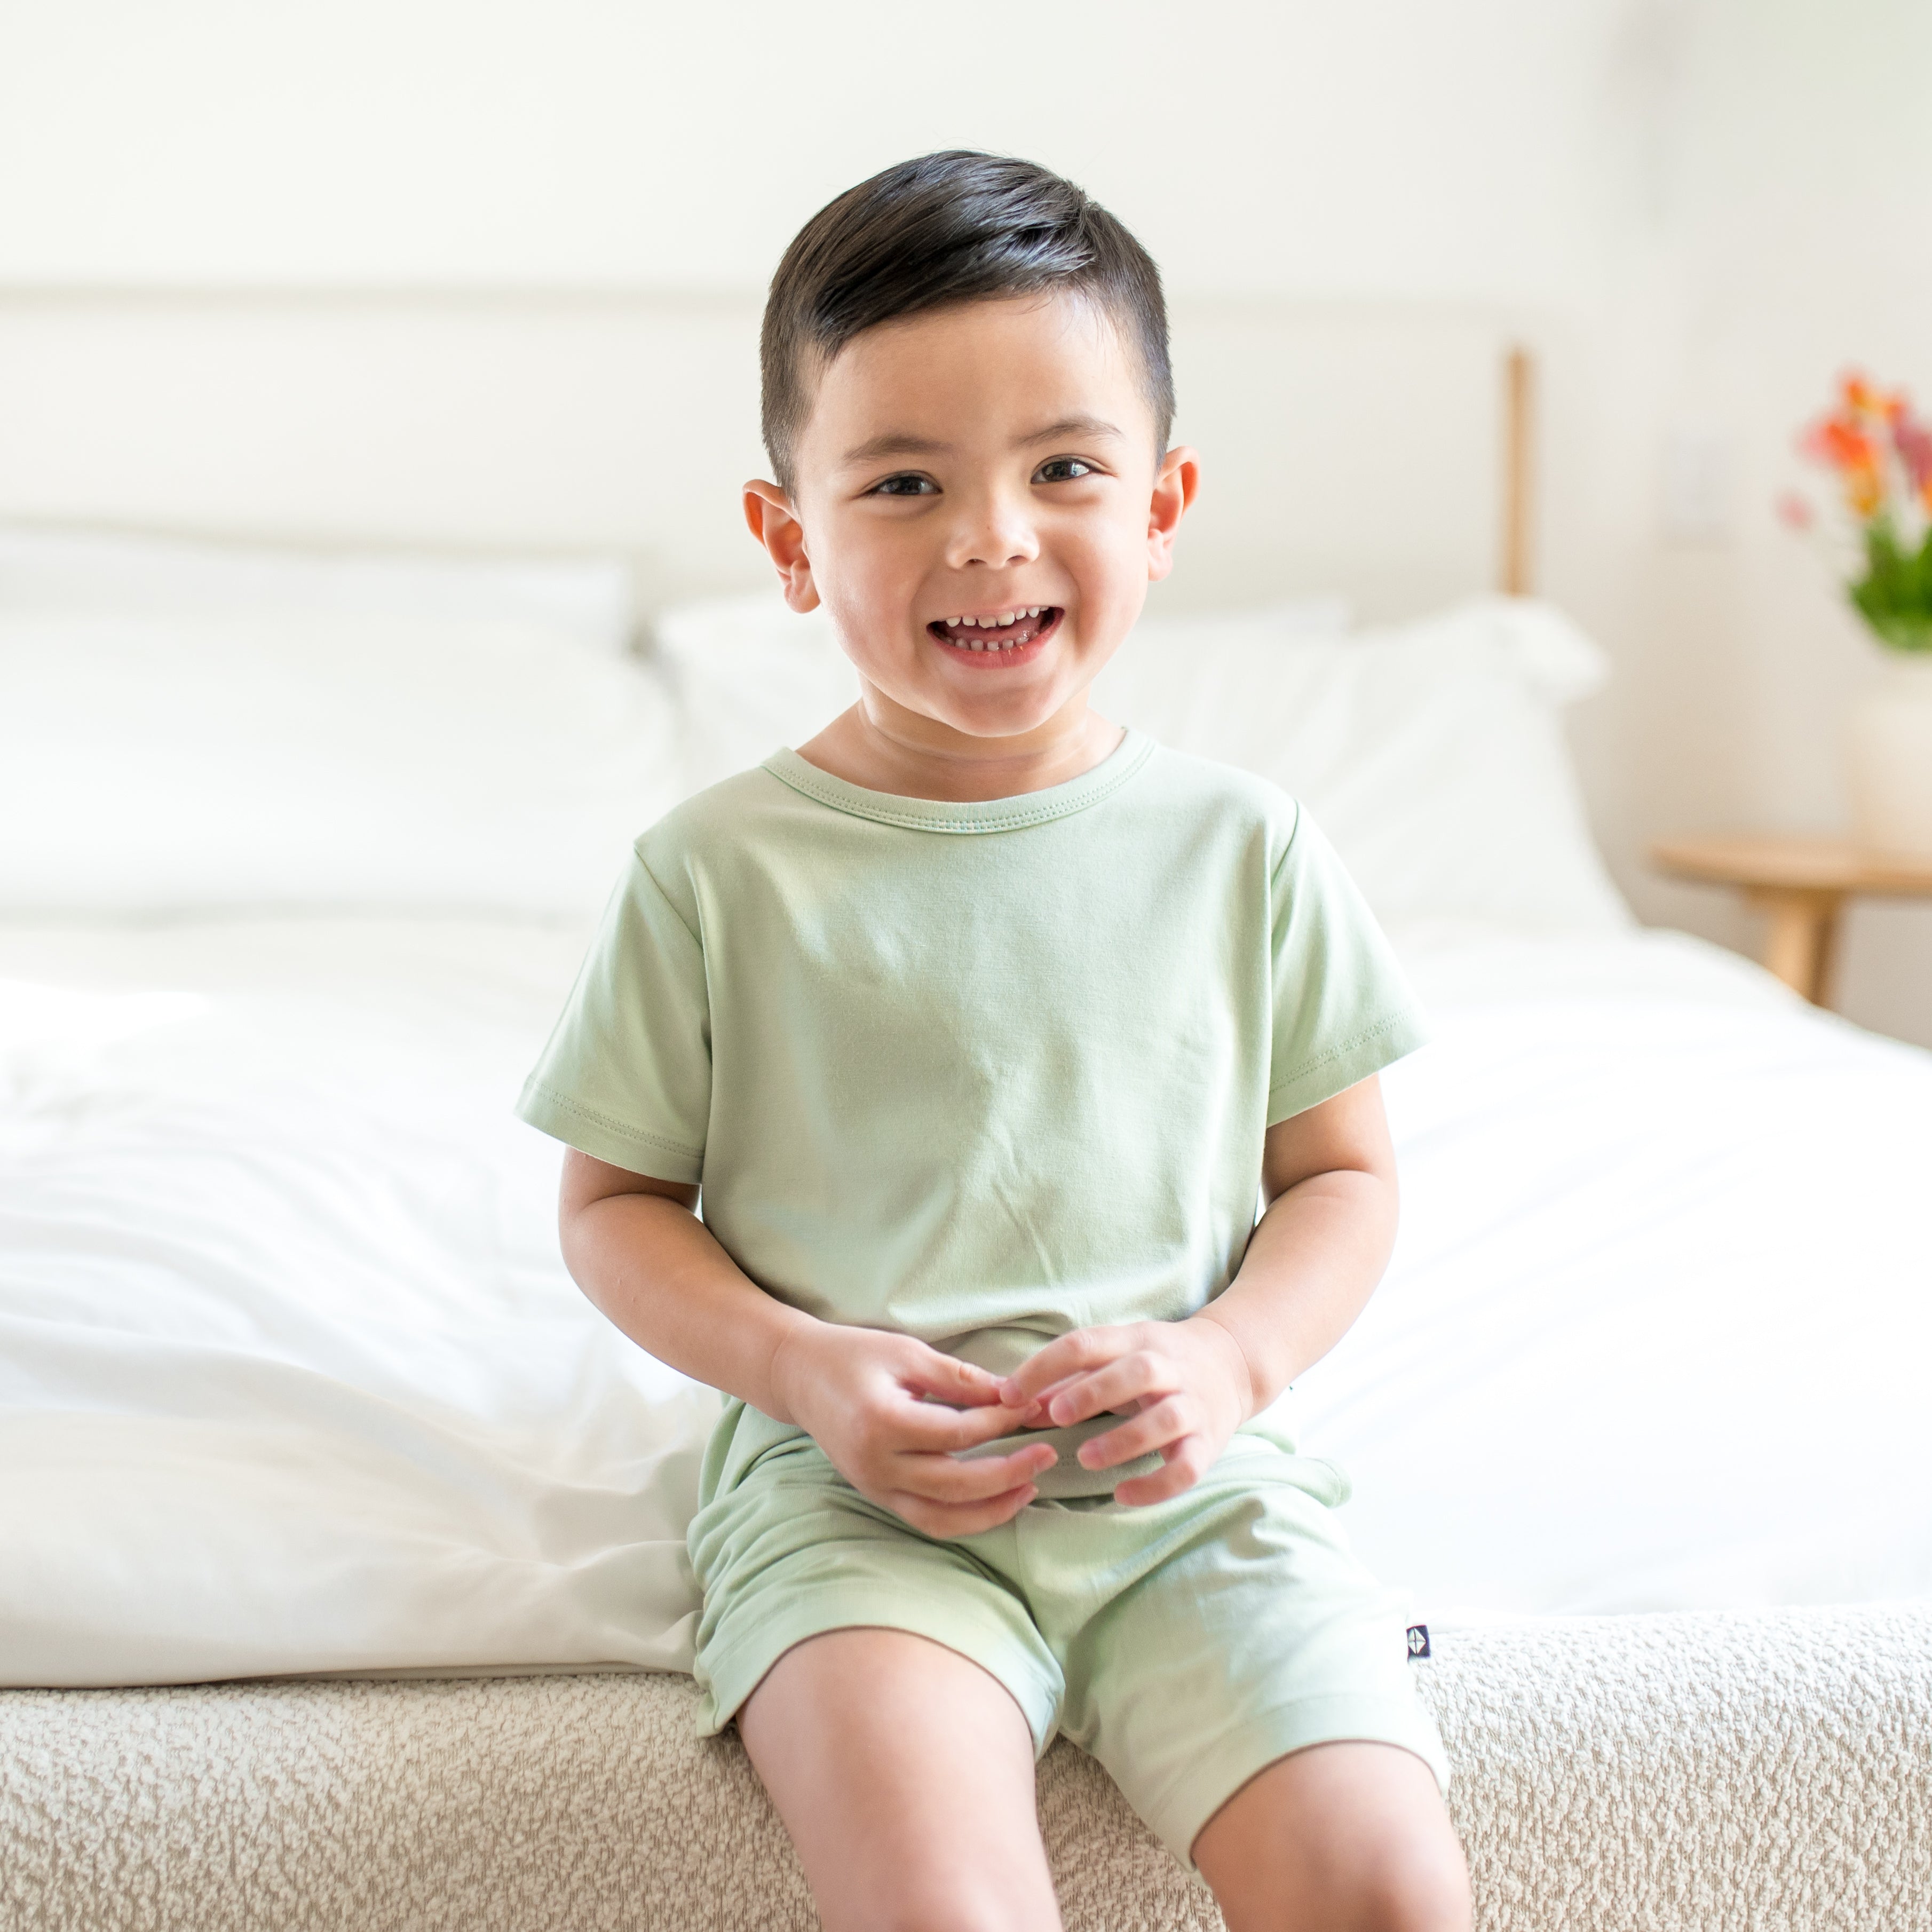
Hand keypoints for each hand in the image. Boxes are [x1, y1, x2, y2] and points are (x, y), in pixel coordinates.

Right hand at [771, 1319, 1058, 1538]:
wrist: (800, 1377)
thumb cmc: (853, 1355)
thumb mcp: (907, 1353)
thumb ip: (959, 1378)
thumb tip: (1013, 1395)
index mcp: (881, 1422)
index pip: (957, 1434)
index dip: (1000, 1423)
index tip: (1031, 1407)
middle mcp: (876, 1464)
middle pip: (956, 1484)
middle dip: (1009, 1472)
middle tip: (1048, 1454)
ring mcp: (874, 1487)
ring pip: (944, 1517)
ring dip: (993, 1508)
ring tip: (1031, 1486)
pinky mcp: (877, 1496)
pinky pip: (927, 1521)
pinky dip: (966, 1519)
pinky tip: (997, 1501)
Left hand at [995, 1316, 1255, 1505]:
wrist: (1233, 1365)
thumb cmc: (1155, 1364)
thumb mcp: (1114, 1358)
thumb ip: (1066, 1379)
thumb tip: (1013, 1403)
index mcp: (1135, 1340)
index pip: (1086, 1343)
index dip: (1045, 1366)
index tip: (1009, 1393)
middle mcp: (1168, 1368)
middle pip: (1136, 1372)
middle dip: (1094, 1392)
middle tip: (1056, 1416)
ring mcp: (1193, 1405)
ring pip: (1165, 1418)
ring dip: (1124, 1439)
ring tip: (1086, 1458)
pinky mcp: (1210, 1442)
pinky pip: (1188, 1466)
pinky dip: (1157, 1485)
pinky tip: (1123, 1496)